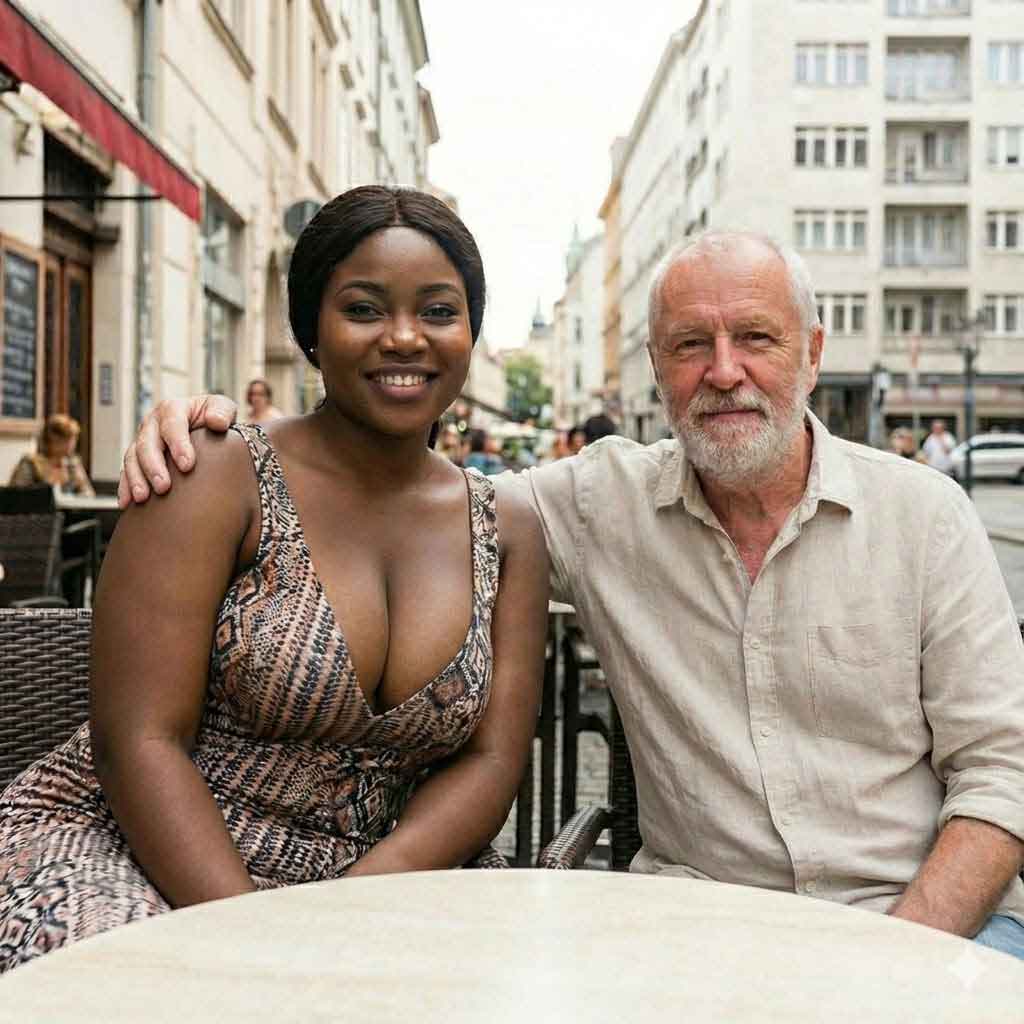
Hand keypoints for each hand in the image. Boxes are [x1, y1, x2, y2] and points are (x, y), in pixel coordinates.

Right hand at [118, 395, 237, 506]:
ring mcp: (143, 440)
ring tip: (143, 497)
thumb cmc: (213, 417)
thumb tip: (217, 422)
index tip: (187, 465)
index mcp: (173, 410)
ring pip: (132, 458)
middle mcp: (153, 424)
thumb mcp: (222, 408)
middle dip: (154, 467)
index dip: (178, 445)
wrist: (204, 427)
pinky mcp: (138, 458)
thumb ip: (222, 412)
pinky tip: (127, 503)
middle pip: (147, 444)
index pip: (172, 425)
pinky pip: (127, 472)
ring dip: (137, 479)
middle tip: (163, 487)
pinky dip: (125, 488)